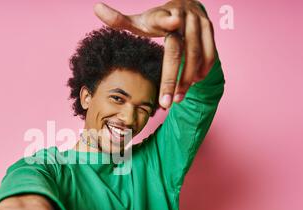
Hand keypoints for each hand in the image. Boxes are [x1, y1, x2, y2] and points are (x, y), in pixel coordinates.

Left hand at [94, 0, 215, 107]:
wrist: (187, 5)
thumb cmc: (158, 20)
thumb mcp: (140, 21)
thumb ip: (119, 20)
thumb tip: (96, 8)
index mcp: (162, 14)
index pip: (163, 19)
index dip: (166, 20)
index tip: (173, 21)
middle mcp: (183, 17)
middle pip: (178, 51)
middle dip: (171, 79)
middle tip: (165, 103)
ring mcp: (199, 23)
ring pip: (196, 57)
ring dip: (187, 81)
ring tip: (177, 99)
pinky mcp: (210, 30)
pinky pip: (210, 55)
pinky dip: (202, 71)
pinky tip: (193, 84)